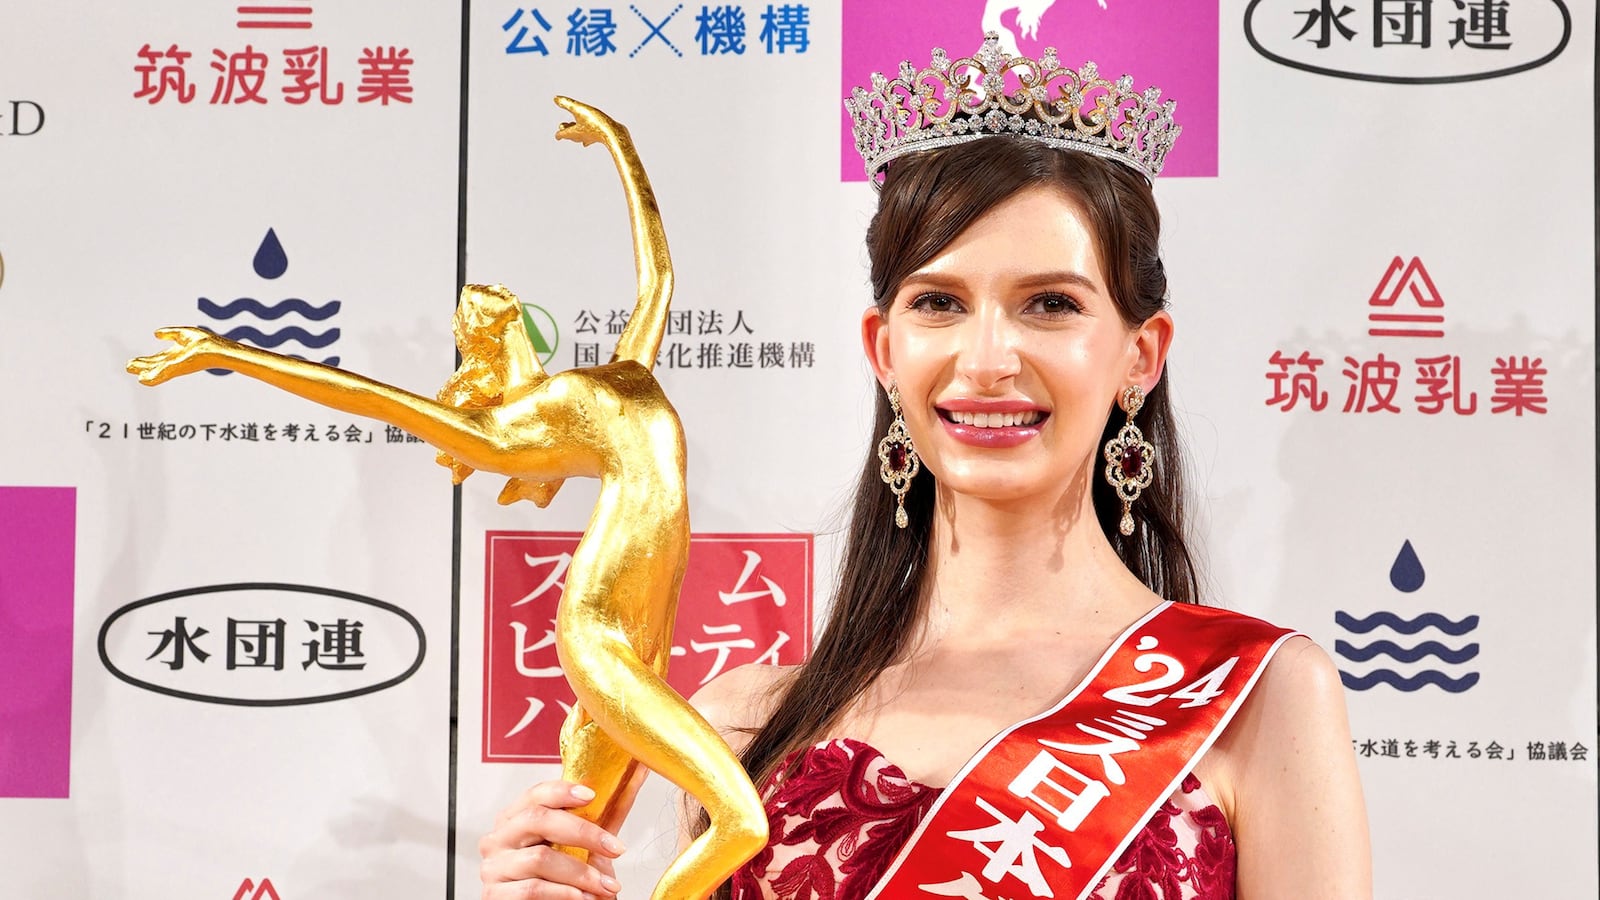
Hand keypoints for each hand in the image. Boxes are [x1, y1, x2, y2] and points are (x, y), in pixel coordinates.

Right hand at [126, 327, 226, 384]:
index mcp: (175, 354)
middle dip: (141, 365)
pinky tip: (142, 380)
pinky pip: (162, 374)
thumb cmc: (206, 342)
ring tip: (132, 372)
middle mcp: (173, 361)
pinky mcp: (177, 368)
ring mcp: (175, 366)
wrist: (218, 349)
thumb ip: (170, 333)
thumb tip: (155, 333)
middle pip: (154, 365)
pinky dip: (152, 377)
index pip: (158, 359)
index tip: (132, 362)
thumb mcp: (184, 334)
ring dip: (144, 371)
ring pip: (156, 371)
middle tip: (127, 366)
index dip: (145, 360)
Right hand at [479, 780, 625, 899]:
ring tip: (606, 886)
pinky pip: (532, 889)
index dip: (562, 790)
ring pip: (539, 858)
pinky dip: (563, 893)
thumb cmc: (558, 879)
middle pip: (537, 819)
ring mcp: (494, 867)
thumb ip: (601, 819)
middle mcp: (499, 839)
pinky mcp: (495, 895)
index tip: (592, 795)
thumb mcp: (579, 848)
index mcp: (515, 819)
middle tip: (615, 848)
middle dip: (583, 833)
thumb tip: (636, 775)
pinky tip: (583, 897)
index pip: (535, 794)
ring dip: (581, 873)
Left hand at [553, 96, 619, 147]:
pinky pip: (591, 138)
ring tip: (575, 128)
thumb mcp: (579, 109)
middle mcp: (580, 137)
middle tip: (563, 125)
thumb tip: (555, 98)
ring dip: (576, 133)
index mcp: (573, 132)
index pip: (562, 134)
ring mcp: (590, 138)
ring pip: (580, 137)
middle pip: (570, 136)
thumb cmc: (595, 122)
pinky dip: (587, 136)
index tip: (557, 136)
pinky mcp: (599, 137)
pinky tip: (590, 137)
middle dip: (566, 131)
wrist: (613, 133)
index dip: (559, 134)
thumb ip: (567, 104)